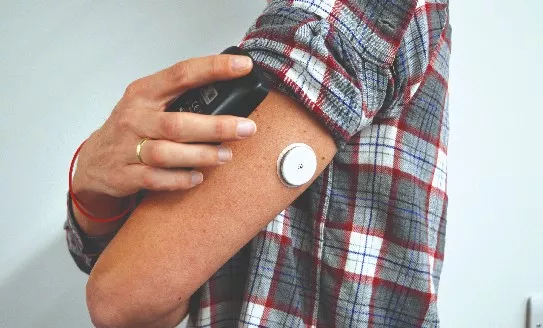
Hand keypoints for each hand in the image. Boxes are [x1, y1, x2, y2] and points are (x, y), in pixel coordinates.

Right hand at [72, 54, 255, 198]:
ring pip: (167, 153)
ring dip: (201, 155)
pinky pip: (156, 179)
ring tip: (225, 155)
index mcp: (144, 92)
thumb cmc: (131, 127)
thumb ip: (180, 97)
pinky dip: (179, 179)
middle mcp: (134, 117)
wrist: (94, 160)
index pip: (181, 74)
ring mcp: (127, 147)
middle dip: (216, 126)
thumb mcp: (149, 103)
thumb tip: (230, 93)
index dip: (213, 69)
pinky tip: (197, 177)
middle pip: (177, 123)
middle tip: (246, 128)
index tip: (243, 67)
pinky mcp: (125, 175)